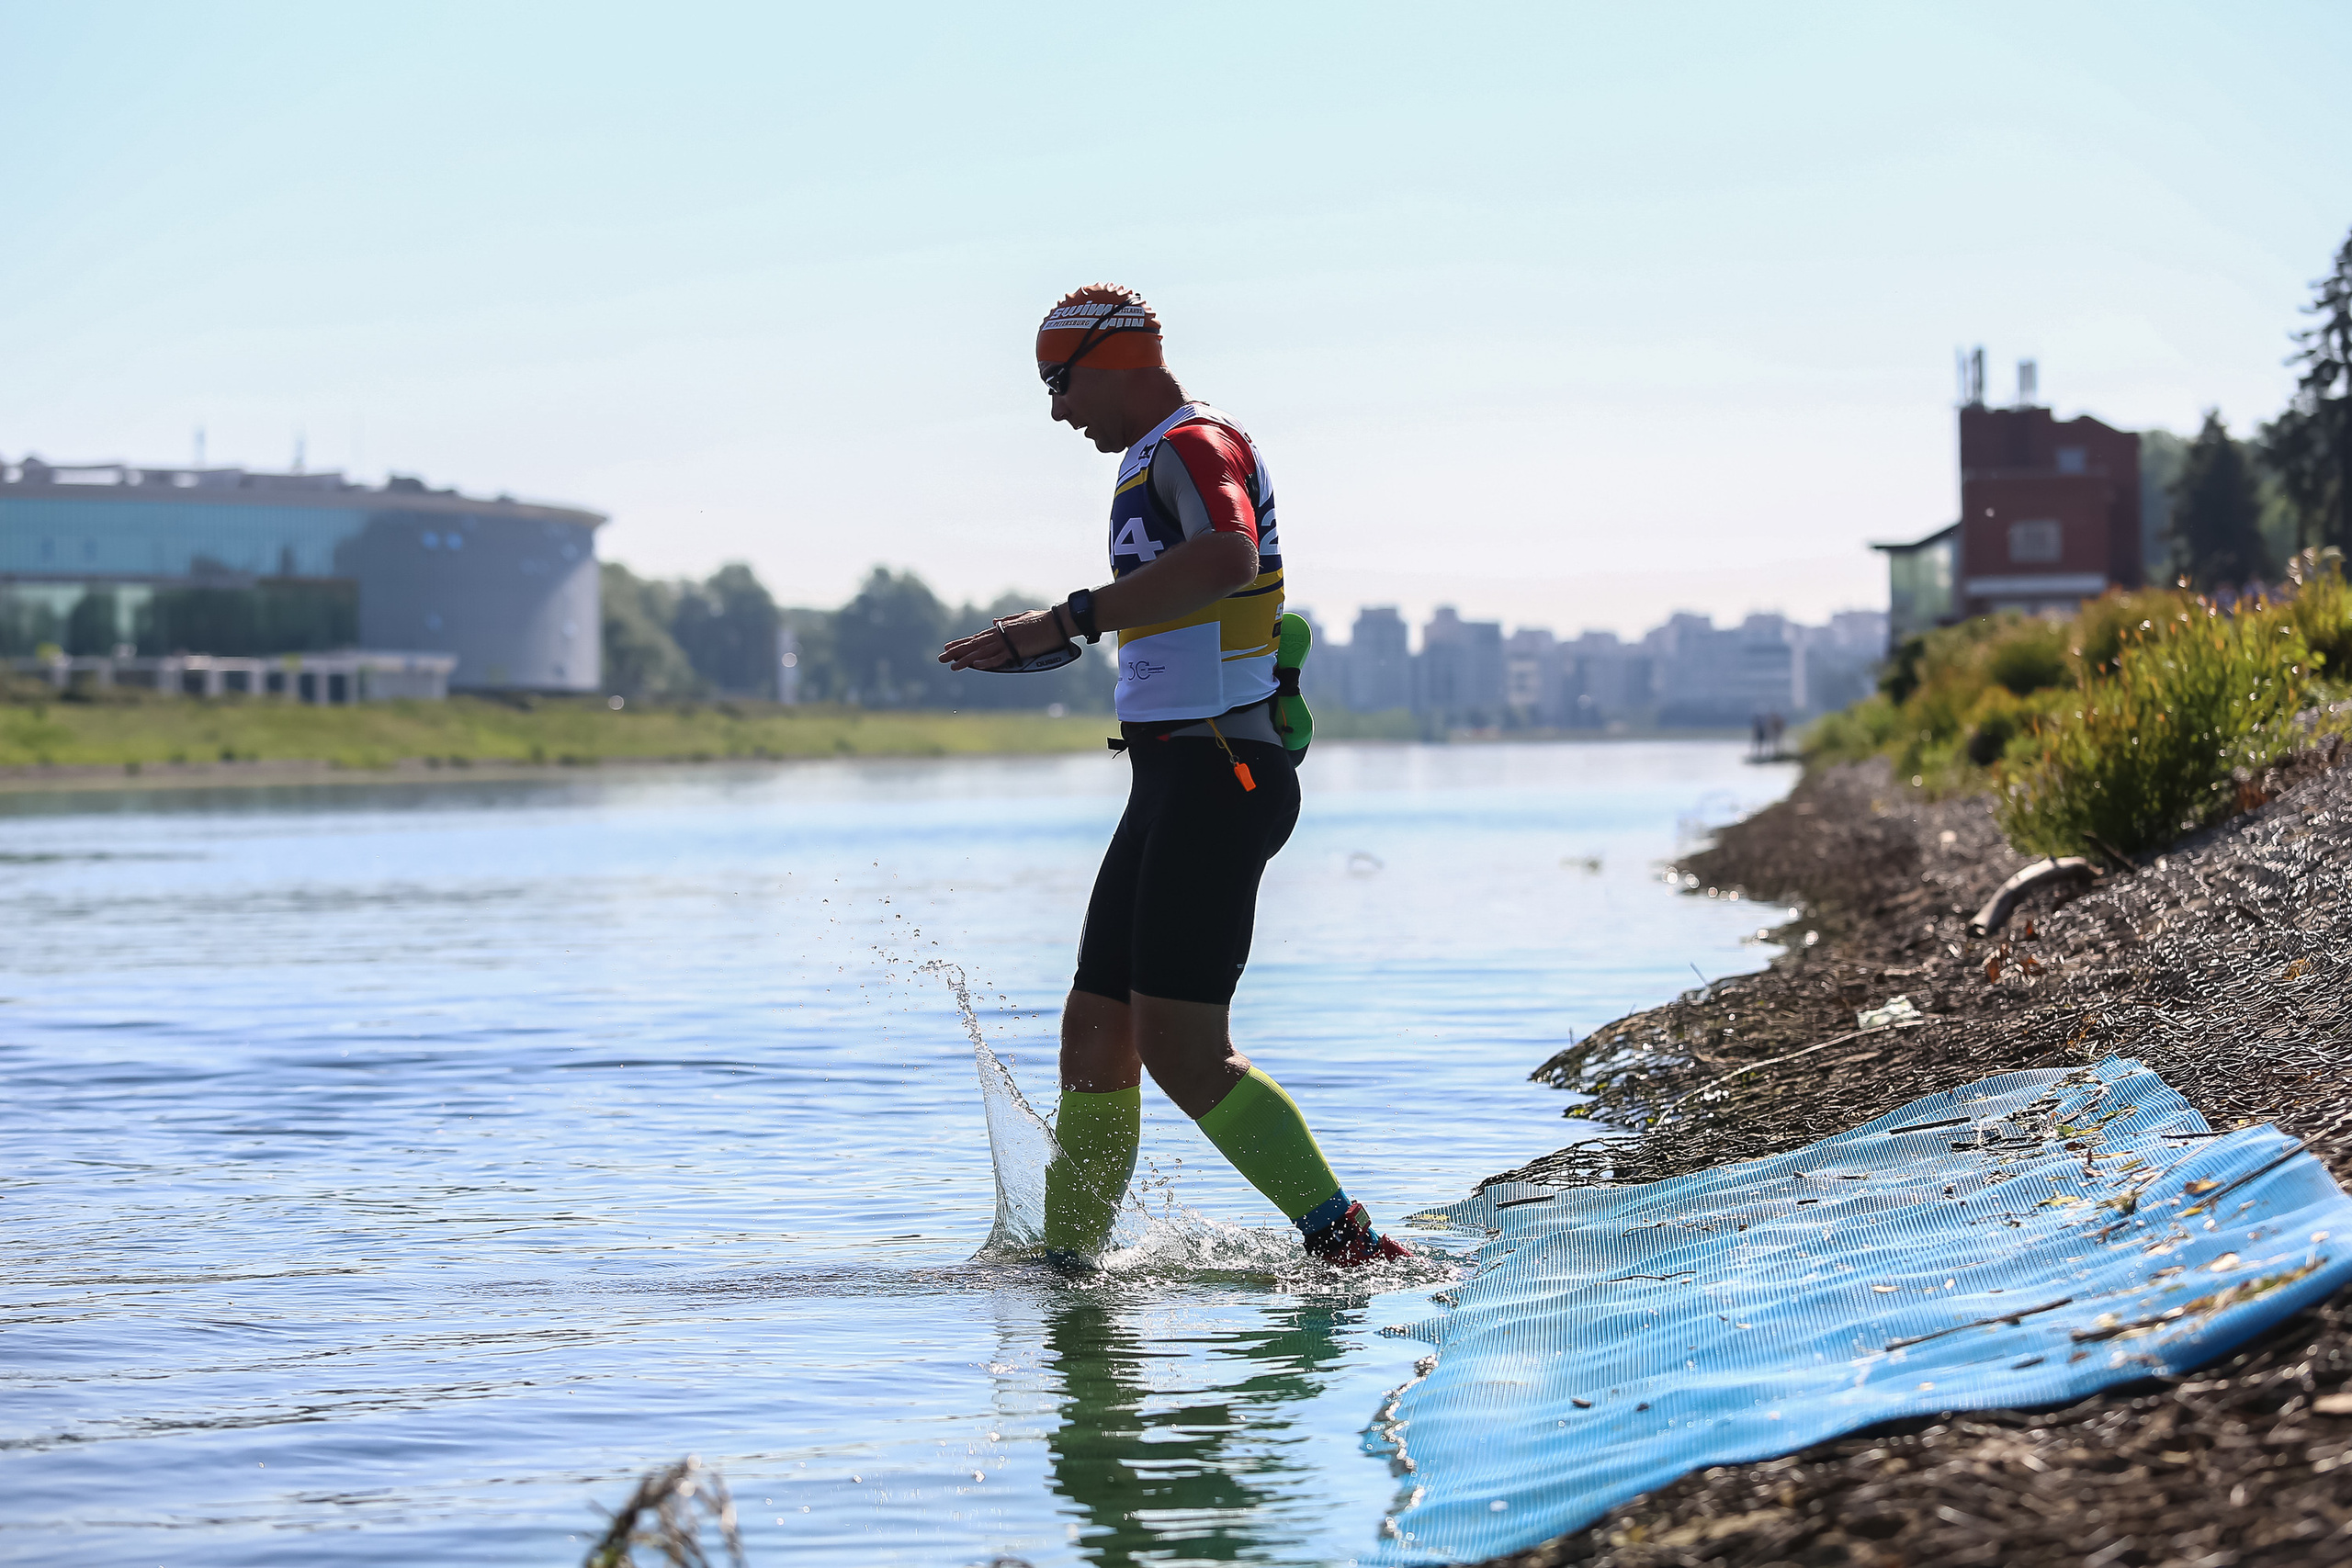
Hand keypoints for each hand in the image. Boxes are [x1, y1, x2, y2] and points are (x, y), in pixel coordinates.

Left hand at [939, 606, 1068, 670]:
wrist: (1057, 622)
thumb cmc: (1042, 620)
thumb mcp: (1022, 618)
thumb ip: (1007, 621)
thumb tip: (994, 621)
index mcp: (1001, 629)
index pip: (977, 637)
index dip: (961, 643)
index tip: (948, 647)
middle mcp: (1001, 635)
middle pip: (974, 645)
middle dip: (957, 652)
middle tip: (941, 658)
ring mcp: (1008, 642)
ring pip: (982, 652)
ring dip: (966, 659)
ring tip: (952, 666)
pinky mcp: (1018, 649)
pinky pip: (1000, 657)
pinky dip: (988, 661)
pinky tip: (976, 665)